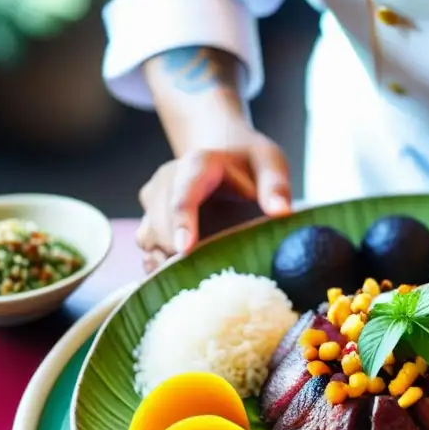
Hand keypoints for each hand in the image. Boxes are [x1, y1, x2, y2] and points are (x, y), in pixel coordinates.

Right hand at [136, 130, 290, 272]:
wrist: (226, 153)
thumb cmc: (251, 162)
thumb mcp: (270, 163)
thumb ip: (276, 186)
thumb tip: (281, 212)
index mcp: (198, 164)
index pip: (184, 194)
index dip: (182, 222)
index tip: (185, 248)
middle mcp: (168, 179)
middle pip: (161, 222)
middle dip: (177, 250)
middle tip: (207, 276)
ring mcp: (155, 199)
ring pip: (148, 237)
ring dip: (167, 260)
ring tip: (196, 277)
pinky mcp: (151, 218)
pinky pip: (147, 247)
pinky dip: (160, 265)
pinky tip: (183, 277)